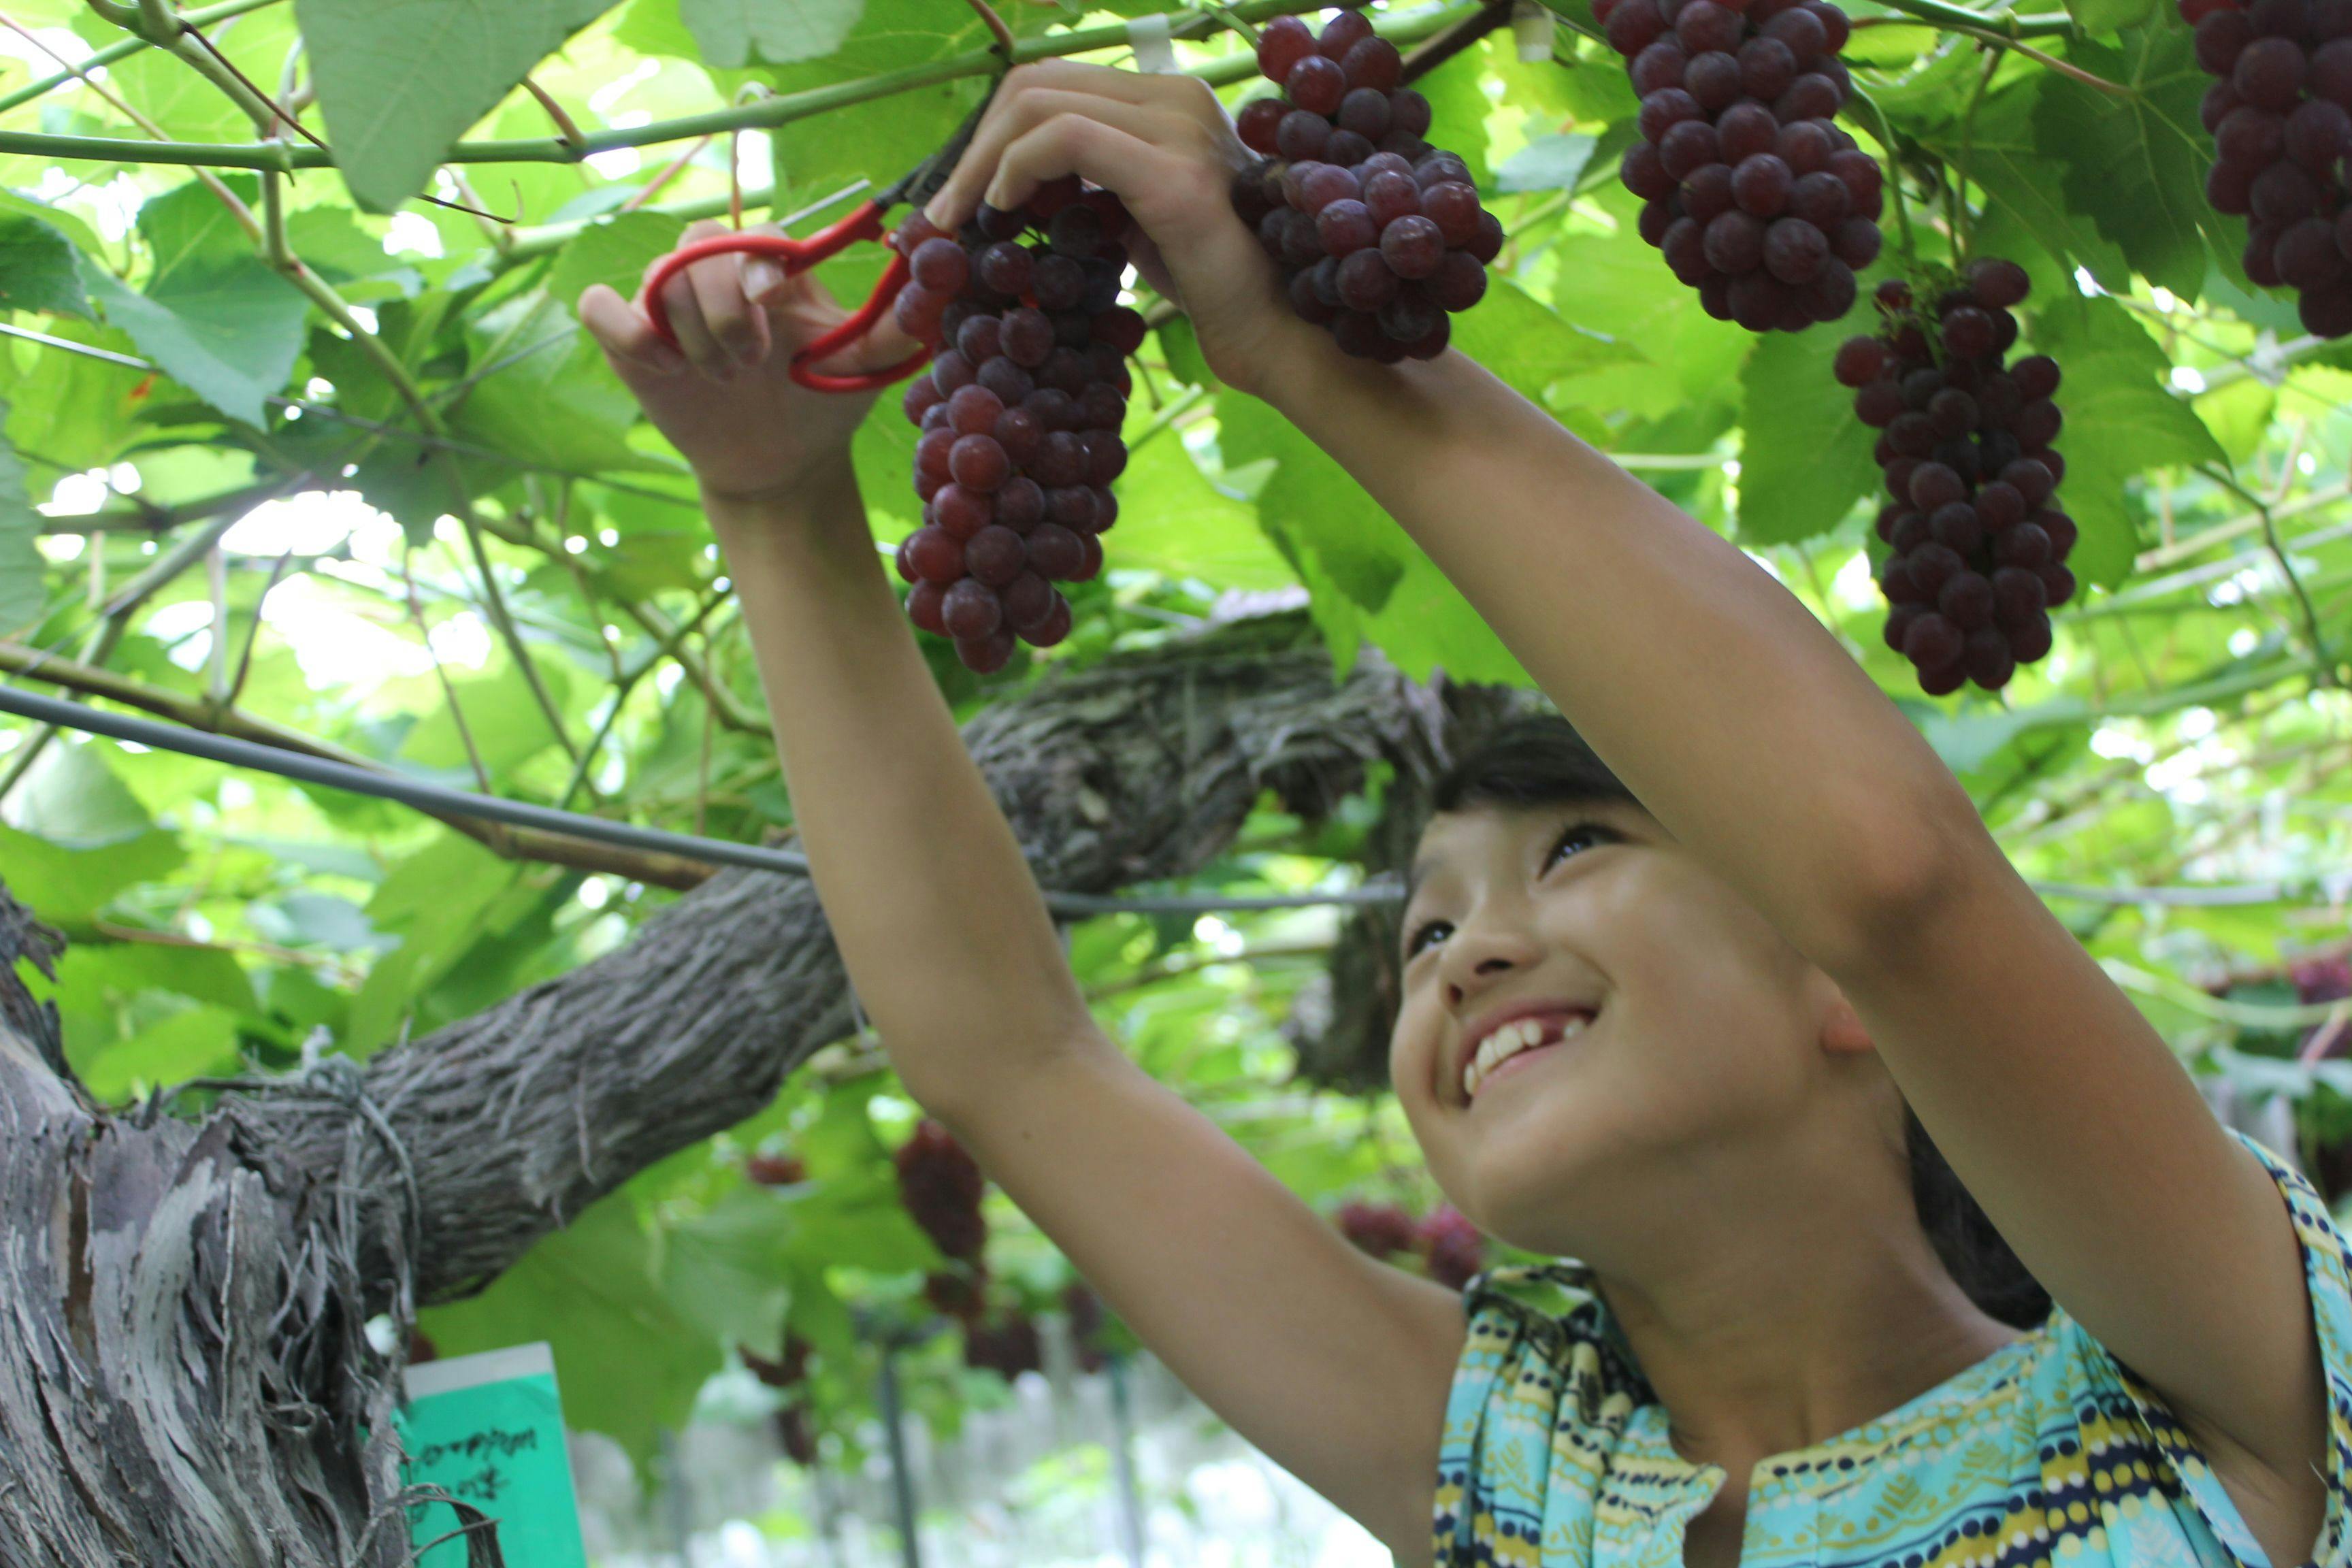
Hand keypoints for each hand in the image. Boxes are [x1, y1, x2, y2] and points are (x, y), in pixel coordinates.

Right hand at [578, 220, 920, 502]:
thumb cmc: (822, 406)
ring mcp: (671, 308)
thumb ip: (895, 327)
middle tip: (750, 362)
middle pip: (698, 244)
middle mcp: (717, 278)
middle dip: (723, 306)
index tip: (768, 296)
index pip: (752, 233)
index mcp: (771, 272)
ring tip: (723, 378)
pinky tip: (663, 367)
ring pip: (656, 277)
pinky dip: (625, 331)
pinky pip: (600, 307)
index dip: (752, 256)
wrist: (780, 465)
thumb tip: (935, 277)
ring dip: (690, 332)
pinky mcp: (632, 342)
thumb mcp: (863, 369)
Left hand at [918, 61, 1324, 401]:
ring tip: (962, 215)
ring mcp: (1179, 128)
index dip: (994, 128)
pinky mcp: (1173, 173)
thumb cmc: (1208, 285)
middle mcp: (1178, 96)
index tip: (964, 189)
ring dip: (982, 160)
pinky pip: (1065, 138)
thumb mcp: (1135, 216)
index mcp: (1169, 99)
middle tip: (946, 207)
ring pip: (1040, 102)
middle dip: (976, 141)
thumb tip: (1013, 181)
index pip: (1056, 82)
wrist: (1273, 331)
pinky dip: (1016, 168)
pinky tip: (1004, 209)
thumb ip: (1090, 183)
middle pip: (1038, 80)